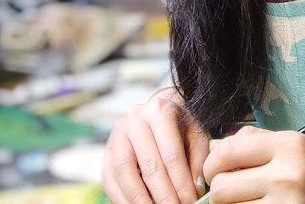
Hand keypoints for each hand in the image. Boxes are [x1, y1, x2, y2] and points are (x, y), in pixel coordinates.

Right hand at [101, 87, 209, 203]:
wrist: (156, 110)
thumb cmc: (179, 125)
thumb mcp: (195, 134)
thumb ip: (198, 160)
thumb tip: (195, 189)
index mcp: (160, 111)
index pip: (171, 154)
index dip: (181, 183)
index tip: (190, 201)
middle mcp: (135, 120)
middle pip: (149, 165)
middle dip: (164, 195)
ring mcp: (117, 135)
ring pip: (125, 173)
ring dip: (141, 200)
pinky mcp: (106, 152)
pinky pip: (110, 180)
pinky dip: (123, 199)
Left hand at [202, 125, 304, 203]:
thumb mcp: (296, 145)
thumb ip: (257, 141)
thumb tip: (216, 148)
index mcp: (289, 145)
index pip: (227, 151)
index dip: (212, 164)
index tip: (215, 173)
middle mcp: (288, 174)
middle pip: (222, 188)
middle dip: (218, 192)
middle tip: (229, 192)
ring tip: (247, 202)